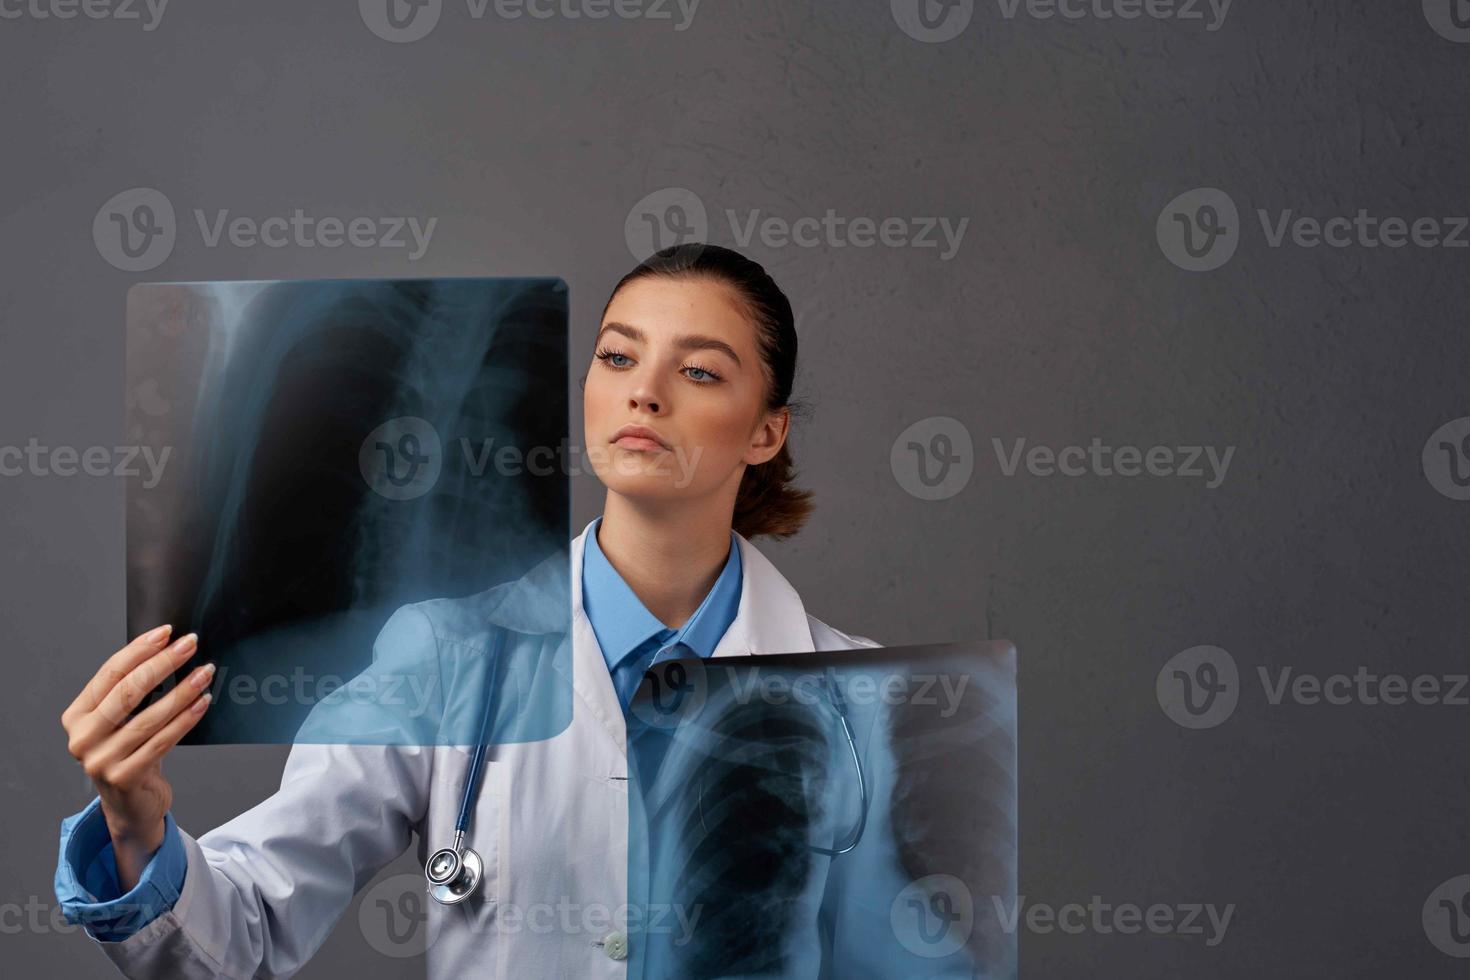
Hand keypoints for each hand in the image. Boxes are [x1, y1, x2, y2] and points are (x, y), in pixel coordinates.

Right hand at [61, 625, 213, 890]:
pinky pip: (162, 741)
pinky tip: (202, 702)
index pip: (109, 674)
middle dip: (163, 663)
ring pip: (148, 717)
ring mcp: (100, 761)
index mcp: (77, 716)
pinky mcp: (123, 778)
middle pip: (127, 691)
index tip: (166, 633)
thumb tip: (168, 649)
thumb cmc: (132, 754)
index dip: (139, 650)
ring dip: (182, 690)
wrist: (132, 806)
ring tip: (205, 671)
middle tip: (190, 644)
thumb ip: (132, 693)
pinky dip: (185, 719)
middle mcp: (82, 738)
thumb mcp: (123, 722)